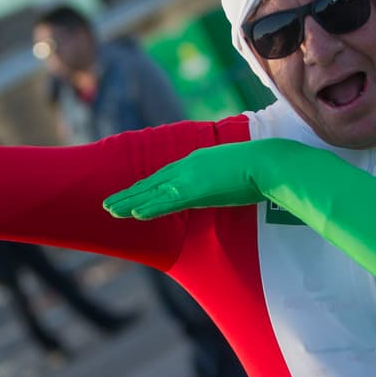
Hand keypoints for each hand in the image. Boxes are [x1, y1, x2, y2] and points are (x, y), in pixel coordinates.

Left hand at [104, 142, 276, 219]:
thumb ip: (220, 180)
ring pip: (152, 192)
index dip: (147, 187)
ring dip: (130, 202)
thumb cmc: (259, 168)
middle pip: (152, 183)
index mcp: (196, 162)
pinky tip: (133, 214)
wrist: (267, 163)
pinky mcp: (194, 188)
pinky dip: (149, 208)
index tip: (132, 194)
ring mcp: (189, 177)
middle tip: (109, 204)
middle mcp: (187, 167)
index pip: (165, 176)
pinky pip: (165, 201)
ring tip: (110, 210)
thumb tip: (220, 188)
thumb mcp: (234, 174)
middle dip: (130, 194)